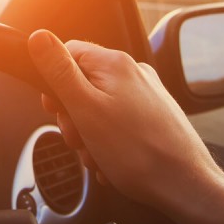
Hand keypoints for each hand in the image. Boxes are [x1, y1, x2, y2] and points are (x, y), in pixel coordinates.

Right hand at [27, 30, 223, 223]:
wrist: (185, 186)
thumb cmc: (138, 152)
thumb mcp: (85, 109)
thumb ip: (59, 71)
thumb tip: (39, 37)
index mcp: (114, 63)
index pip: (67, 53)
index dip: (54, 83)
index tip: (56, 109)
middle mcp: (134, 73)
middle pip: (82, 83)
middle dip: (73, 115)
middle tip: (80, 139)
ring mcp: (147, 95)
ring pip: (98, 107)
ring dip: (89, 134)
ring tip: (99, 155)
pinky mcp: (155, 116)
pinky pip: (118, 122)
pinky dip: (108, 141)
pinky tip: (112, 160)